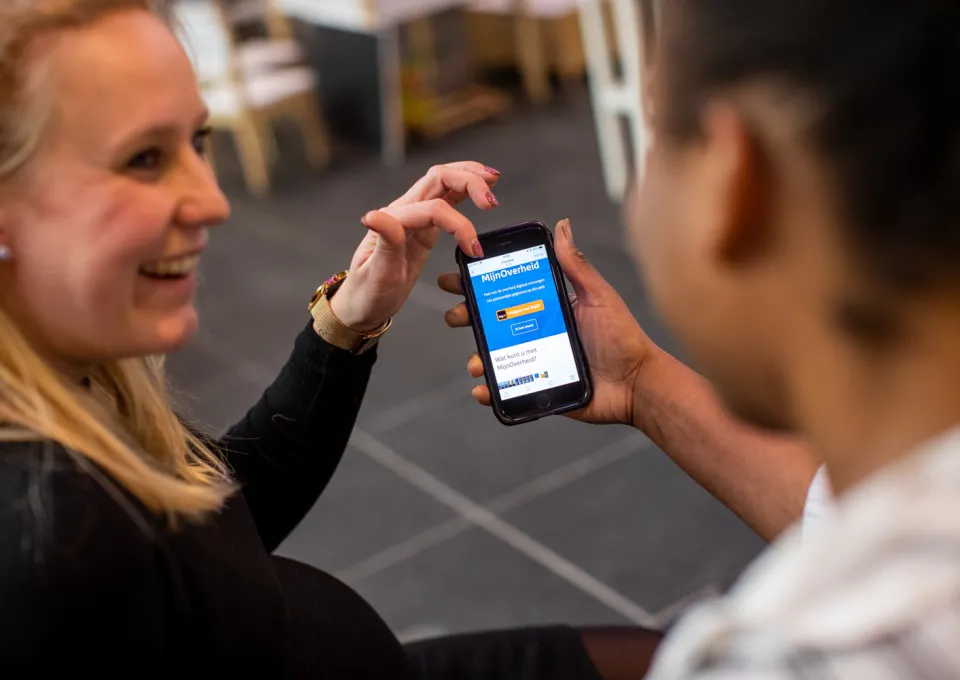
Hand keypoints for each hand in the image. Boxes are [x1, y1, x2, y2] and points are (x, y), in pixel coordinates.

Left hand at [330, 162, 499, 331]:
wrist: (361, 306)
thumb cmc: (368, 294)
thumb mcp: (377, 275)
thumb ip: (384, 243)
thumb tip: (375, 215)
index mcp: (393, 222)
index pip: (433, 209)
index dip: (459, 225)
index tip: (474, 251)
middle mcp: (403, 212)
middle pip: (439, 179)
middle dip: (468, 182)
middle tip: (491, 200)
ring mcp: (414, 217)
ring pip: (443, 182)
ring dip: (468, 178)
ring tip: (493, 180)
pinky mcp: (423, 226)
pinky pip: (445, 199)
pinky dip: (464, 190)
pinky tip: (480, 188)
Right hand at [439, 219, 658, 424]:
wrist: (637, 385)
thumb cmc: (622, 338)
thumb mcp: (597, 296)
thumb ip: (576, 264)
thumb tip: (562, 225)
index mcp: (547, 306)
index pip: (505, 291)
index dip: (478, 284)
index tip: (455, 276)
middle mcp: (536, 331)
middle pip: (491, 322)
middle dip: (466, 317)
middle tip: (456, 316)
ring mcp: (534, 360)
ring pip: (494, 356)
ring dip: (477, 357)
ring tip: (476, 361)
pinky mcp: (537, 386)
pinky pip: (506, 388)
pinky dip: (489, 390)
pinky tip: (483, 388)